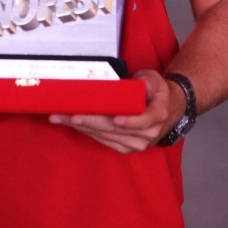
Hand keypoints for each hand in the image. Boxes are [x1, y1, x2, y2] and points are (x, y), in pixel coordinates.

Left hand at [48, 70, 184, 153]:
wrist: (166, 110)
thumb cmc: (157, 93)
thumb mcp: (156, 80)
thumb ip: (149, 81)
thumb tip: (142, 85)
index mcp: (158, 116)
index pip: (143, 121)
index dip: (129, 121)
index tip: (115, 119)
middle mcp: (147, 134)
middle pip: (115, 129)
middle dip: (90, 121)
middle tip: (70, 115)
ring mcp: (135, 144)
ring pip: (105, 135)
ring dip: (82, 126)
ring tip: (62, 117)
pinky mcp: (124, 147)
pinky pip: (103, 139)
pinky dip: (86, 131)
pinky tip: (71, 124)